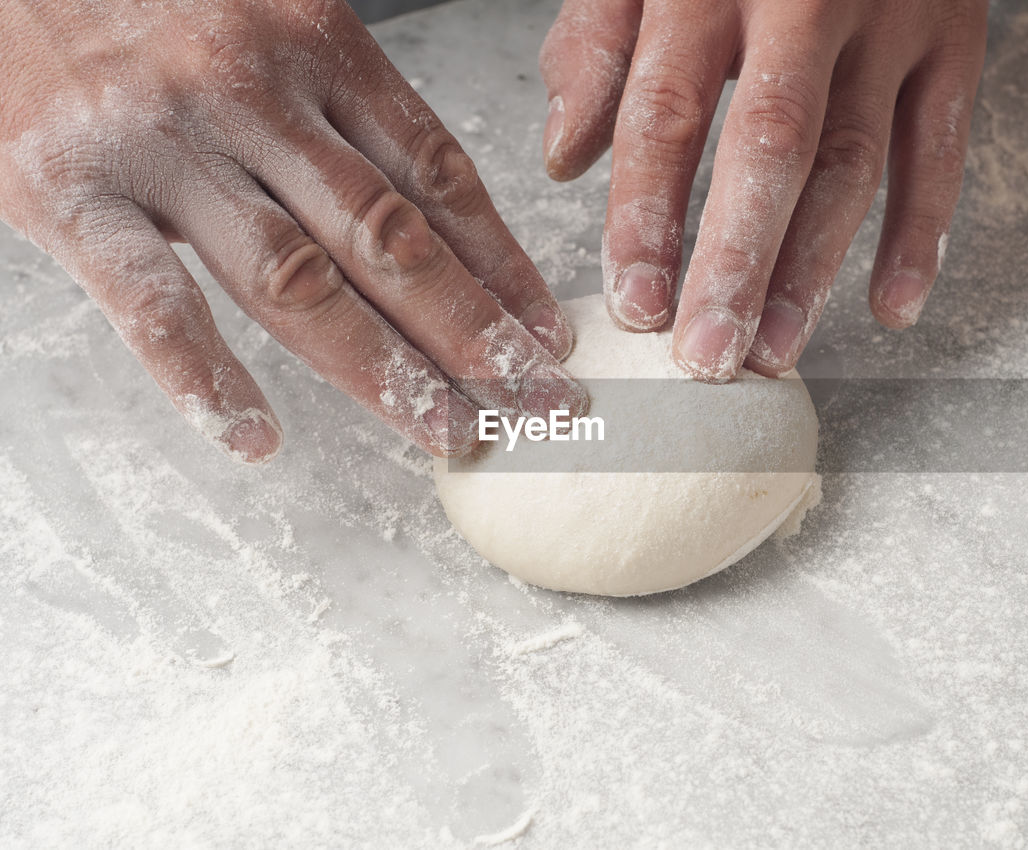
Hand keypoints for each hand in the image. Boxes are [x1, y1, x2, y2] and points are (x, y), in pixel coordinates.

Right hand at [0, 0, 584, 462]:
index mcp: (317, 45)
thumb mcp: (269, 28)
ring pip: (296, 278)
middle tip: (541, 404)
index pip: (437, 176)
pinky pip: (148, 298)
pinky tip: (255, 437)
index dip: (502, 264)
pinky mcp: (66, 188)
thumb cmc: (150, 2)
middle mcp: (252, 92)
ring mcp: (163, 143)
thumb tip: (433, 232)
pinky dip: (203, 377)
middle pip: (388, 237)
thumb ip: (343, 118)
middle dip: (476, 333)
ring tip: (450, 431)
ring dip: (384, 368)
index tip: (546, 335)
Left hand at [540, 0, 987, 379]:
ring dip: (814, 267)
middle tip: (708, 355)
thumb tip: (566, 157)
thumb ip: (599, 42)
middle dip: (735, 261)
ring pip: (854, 160)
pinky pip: (942, 145)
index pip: (666, 112)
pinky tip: (893, 306)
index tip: (634, 304)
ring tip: (775, 351)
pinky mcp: (955, 36)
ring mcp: (890, 18)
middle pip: (768, 148)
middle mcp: (804, 0)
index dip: (647, 216)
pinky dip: (923, 231)